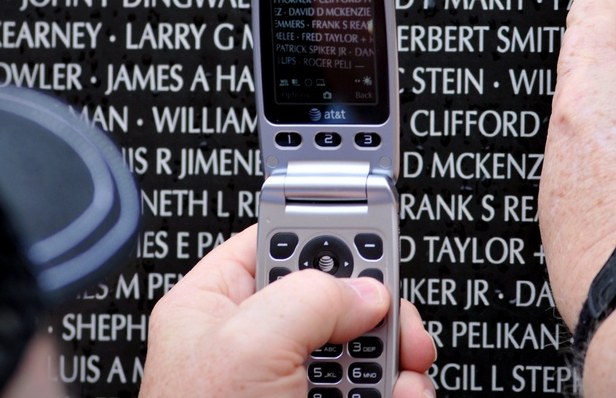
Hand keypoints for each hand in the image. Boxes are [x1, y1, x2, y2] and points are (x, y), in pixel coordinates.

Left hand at [140, 225, 436, 397]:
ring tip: (393, 374)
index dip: (324, 234)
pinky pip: (380, 391)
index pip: (277, 240)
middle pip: (335, 293)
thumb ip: (311, 296)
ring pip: (367, 346)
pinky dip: (400, 394)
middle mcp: (255, 343)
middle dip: (372, 305)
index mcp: (214, 305)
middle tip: (389, 316)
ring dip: (392, 357)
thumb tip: (365, 291)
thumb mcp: (250, 345)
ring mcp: (294, 387)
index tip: (367, 238)